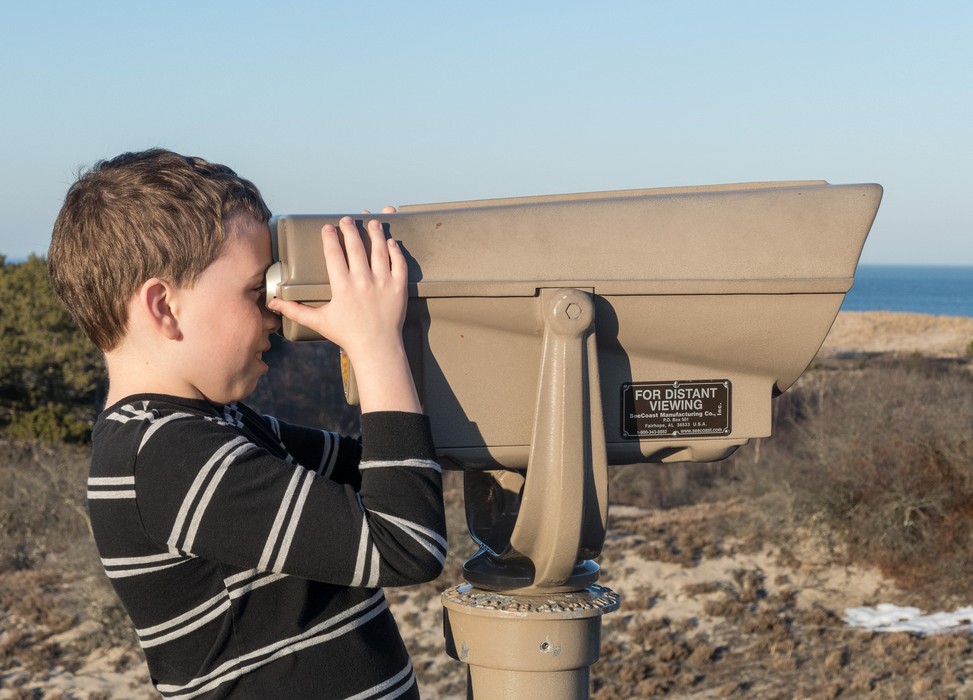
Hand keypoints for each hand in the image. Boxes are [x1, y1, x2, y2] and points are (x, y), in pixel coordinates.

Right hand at [267, 214, 419, 412]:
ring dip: (375, 232)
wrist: (377, 349)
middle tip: (347, 219)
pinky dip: (395, 250)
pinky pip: (398, 263)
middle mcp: (362, 281)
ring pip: (379, 249)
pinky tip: (390, 241)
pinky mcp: (398, 288)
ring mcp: (382, 283)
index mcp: (341, 286)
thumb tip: (271, 303)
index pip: (333, 253)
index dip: (330, 237)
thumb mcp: (318, 322)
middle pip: (355, 246)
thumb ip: (294, 310)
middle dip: (350, 229)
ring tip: (372, 221)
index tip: (328, 227)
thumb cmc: (346, 335)